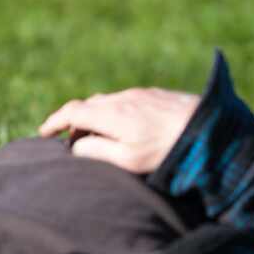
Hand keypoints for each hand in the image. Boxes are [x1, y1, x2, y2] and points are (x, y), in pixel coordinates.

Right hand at [38, 87, 198, 173]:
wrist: (210, 128)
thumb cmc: (168, 150)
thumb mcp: (127, 159)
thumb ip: (96, 152)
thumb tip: (75, 148)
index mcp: (111, 114)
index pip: (72, 112)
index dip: (53, 122)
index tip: (43, 133)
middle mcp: (122, 98)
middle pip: (88, 105)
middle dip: (73, 121)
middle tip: (70, 141)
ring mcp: (140, 94)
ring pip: (108, 101)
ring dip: (96, 116)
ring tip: (97, 137)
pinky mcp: (156, 95)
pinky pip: (126, 100)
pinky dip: (114, 112)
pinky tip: (126, 128)